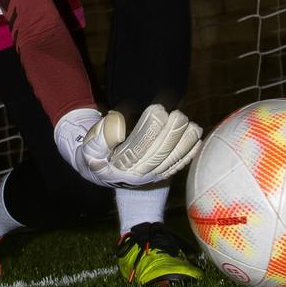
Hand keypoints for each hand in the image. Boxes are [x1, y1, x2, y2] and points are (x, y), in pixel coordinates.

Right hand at [54, 105, 202, 187]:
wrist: (100, 174)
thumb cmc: (94, 157)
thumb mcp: (88, 149)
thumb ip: (100, 137)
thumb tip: (117, 122)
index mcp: (119, 168)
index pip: (138, 147)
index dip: (150, 129)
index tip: (158, 110)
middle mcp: (138, 175)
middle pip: (159, 154)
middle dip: (172, 134)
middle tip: (179, 115)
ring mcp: (151, 176)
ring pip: (170, 161)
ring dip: (184, 144)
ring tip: (193, 126)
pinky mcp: (158, 175)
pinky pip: (176, 166)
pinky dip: (188, 155)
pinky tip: (198, 141)